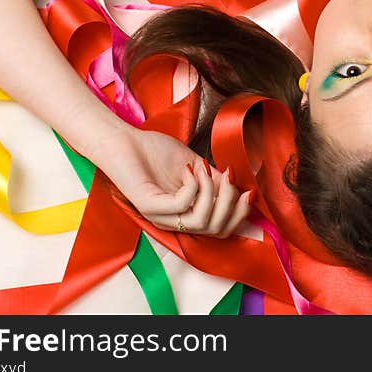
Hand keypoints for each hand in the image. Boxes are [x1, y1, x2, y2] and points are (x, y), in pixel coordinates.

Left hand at [94, 128, 252, 236]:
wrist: (123, 140)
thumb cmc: (155, 151)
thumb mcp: (195, 165)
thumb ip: (214, 179)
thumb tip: (240, 186)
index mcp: (185, 214)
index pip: (220, 231)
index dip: (239, 215)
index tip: (248, 190)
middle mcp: (173, 221)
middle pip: (215, 229)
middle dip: (230, 202)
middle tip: (228, 176)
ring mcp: (160, 216)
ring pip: (201, 221)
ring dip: (211, 192)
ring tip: (204, 169)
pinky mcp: (148, 206)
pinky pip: (182, 205)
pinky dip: (193, 184)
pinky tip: (188, 168)